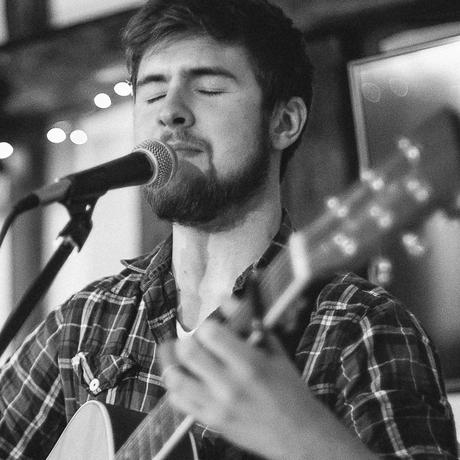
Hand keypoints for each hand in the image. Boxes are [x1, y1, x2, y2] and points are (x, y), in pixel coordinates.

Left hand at [159, 320, 373, 459]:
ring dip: (174, 362)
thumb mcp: (276, 351)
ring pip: (175, 378)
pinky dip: (176, 386)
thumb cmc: (289, 389)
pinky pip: (178, 401)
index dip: (207, 325)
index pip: (211, 333)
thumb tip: (225, 297)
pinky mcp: (210, 422)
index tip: (213, 328)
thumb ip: (250, 323)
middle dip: (187, 340)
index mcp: (250, 364)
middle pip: (188, 352)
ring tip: (181, 355)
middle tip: (194, 341)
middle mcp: (229, 385)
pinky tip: (186, 378)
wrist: (298, 434)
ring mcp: (216, 406)